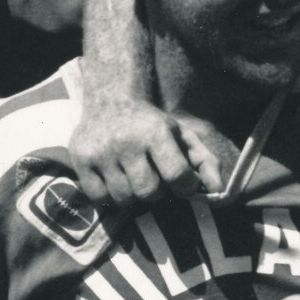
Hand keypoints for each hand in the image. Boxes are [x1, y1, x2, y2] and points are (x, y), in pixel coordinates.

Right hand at [71, 97, 224, 207]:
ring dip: (134, 194)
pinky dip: (111, 196)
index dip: (185, 186)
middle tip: (155, 177)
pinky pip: (100, 199)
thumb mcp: (182, 135)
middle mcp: (126, 141)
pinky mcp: (80, 161)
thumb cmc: (151, 124)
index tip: (183, 182)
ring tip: (134, 176)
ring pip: (124, 199)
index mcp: (155, 131)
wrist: (110, 100)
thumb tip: (219, 191)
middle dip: (157, 191)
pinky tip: (116, 179)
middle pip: (149, 192)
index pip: (177, 175)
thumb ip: (205, 162)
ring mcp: (100, 152)